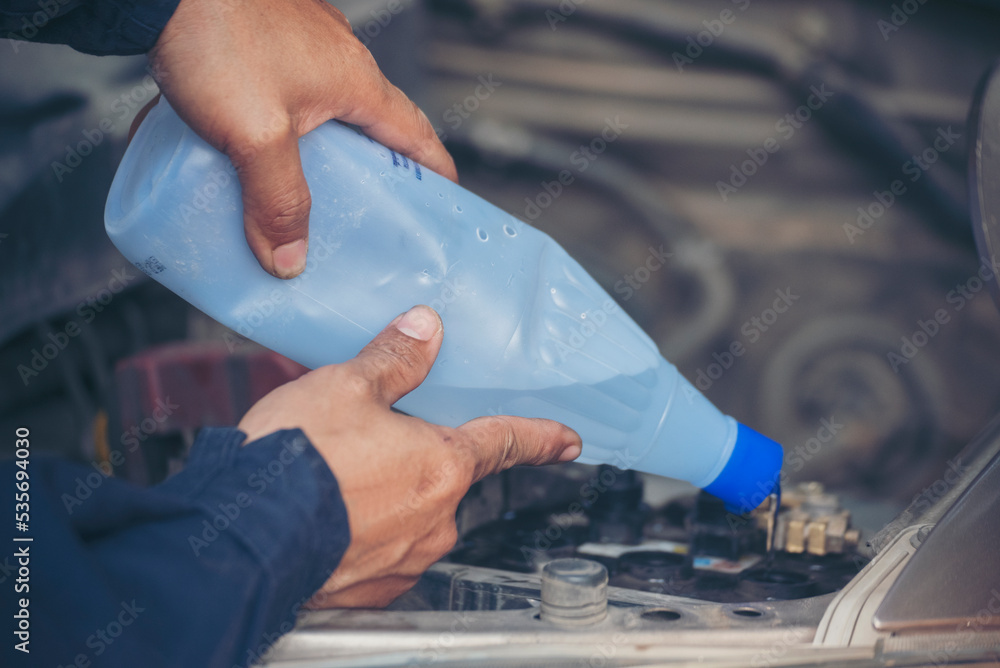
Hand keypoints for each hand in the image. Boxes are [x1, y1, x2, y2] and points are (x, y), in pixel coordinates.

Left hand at [147, 0, 457, 278]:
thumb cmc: (215, 34)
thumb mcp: (255, 136)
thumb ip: (276, 201)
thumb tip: (289, 258)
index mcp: (356, 81)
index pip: (417, 136)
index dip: (435, 175)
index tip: (442, 207)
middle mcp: (337, 58)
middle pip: (371, 128)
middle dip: (370, 174)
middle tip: (358, 217)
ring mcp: (299, 44)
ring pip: (323, 112)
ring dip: (317, 153)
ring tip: (292, 192)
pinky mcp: (262, 38)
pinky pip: (281, 95)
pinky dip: (274, 127)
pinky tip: (238, 149)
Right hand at [238, 305, 581, 606]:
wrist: (241, 537)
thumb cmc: (294, 460)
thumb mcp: (346, 387)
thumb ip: (394, 359)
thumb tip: (425, 329)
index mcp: (441, 464)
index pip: (506, 442)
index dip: (540, 437)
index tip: (568, 442)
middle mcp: (434, 518)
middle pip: (444, 477)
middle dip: (415, 460)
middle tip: (365, 448)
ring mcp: (405, 560)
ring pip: (410, 517)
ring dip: (384, 500)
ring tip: (333, 482)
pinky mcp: (371, 591)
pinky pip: (380, 554)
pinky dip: (361, 535)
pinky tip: (325, 518)